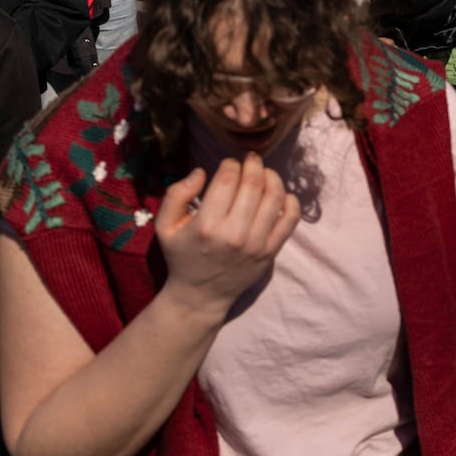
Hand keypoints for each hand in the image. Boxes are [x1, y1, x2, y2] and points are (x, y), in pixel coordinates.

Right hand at [155, 158, 299, 319]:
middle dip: (253, 164)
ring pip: (275, 197)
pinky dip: (291, 201)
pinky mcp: (271, 252)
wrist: (200, 296)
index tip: (229, 163)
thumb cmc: (182, 257)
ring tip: (265, 173)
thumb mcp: (165, 227)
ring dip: (273, 177)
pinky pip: (291, 219)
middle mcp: (233, 234)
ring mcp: (256, 244)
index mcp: (206, 225)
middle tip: (250, 160)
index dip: (231, 164)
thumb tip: (201, 172)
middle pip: (254, 184)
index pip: (228, 180)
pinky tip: (281, 194)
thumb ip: (176, 194)